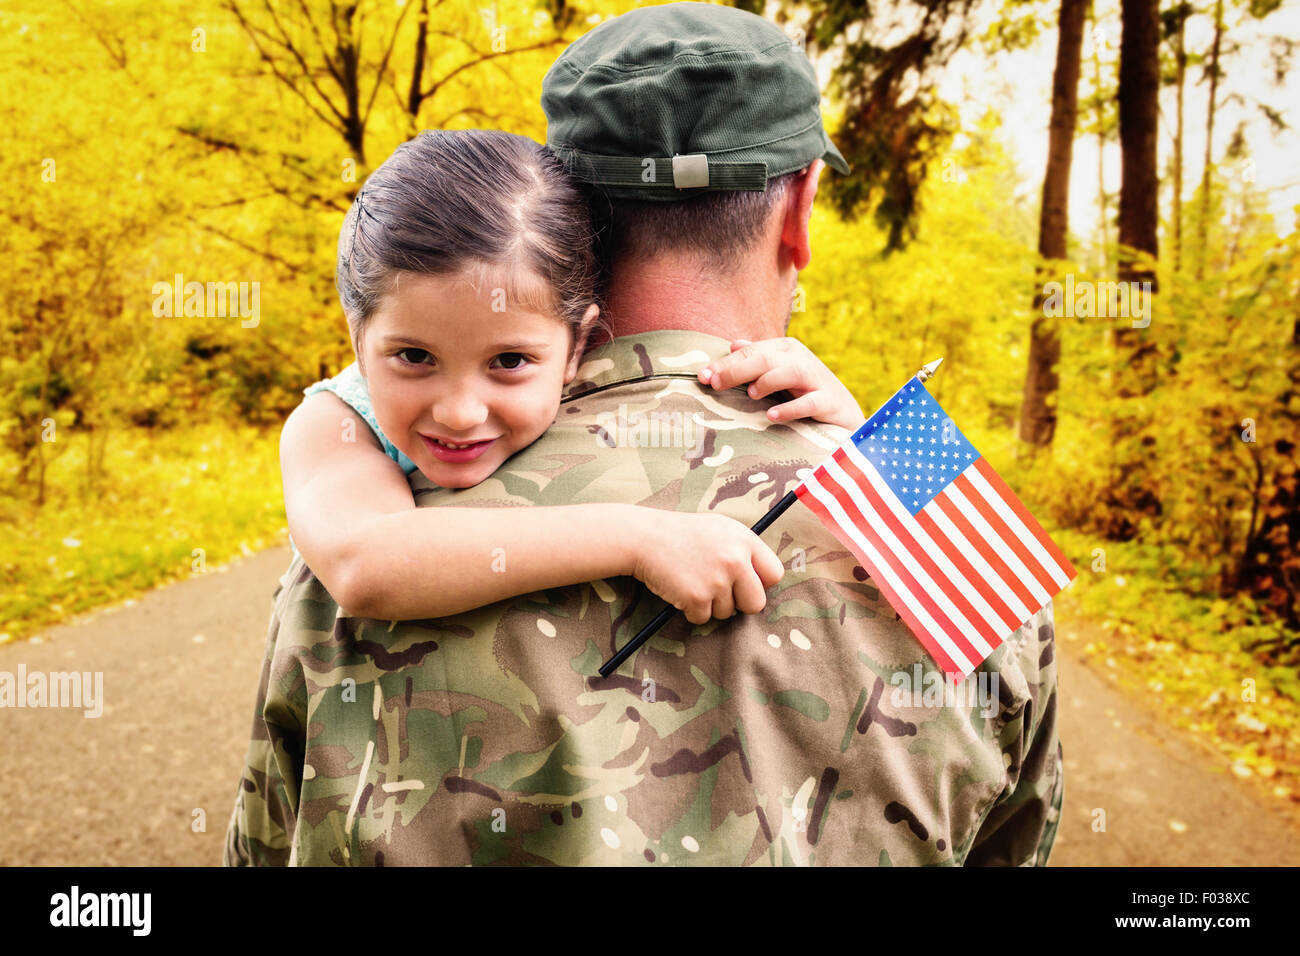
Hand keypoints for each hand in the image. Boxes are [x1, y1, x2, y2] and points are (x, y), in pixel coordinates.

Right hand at [631, 511, 784, 625]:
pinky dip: (690, 610)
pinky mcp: (697, 597)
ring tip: (693, 582)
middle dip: (739, 604)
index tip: (746, 585)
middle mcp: (735, 560)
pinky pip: (702, 618)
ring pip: (727, 613)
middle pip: (756, 603)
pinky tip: (680, 589)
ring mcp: (717, 580)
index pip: (774, 574)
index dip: (760, 583)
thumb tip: (763, 580)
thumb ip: (743, 550)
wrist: (644, 538)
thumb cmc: (682, 534)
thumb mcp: (719, 529)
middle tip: (720, 593)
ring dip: (710, 605)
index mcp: (745, 539)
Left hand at [698, 337, 865, 430]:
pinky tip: (772, 415)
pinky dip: (790, 408)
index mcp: (785, 349)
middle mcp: (800, 359)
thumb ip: (757, 359)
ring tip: (750, 394)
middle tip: (714, 384)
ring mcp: (816, 380)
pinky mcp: (828, 402)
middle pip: (765, 359)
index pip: (750, 351)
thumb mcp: (779, 372)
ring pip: (789, 372)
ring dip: (767, 381)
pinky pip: (809, 402)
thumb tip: (732, 343)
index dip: (725, 364)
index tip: (702, 377)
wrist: (843, 414)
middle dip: (736, 370)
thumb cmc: (803, 391)